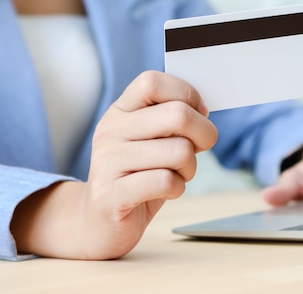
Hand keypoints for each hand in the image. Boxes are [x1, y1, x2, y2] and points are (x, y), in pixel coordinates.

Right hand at [10, 71, 217, 258]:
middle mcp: (110, 131)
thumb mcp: (153, 140)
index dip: (186, 93)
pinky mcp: (111, 195)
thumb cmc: (139, 174)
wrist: (98, 220)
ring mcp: (107, 162)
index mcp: (121, 111)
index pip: (153, 82)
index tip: (198, 112)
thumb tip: (203, 110)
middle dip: (204, 133)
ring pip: (180, 151)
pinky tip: (166, 191)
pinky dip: (177, 188)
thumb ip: (173, 120)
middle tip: (199, 148)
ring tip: (176, 174)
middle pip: (178, 115)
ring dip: (190, 167)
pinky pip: (166, 181)